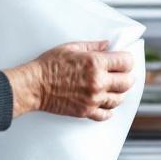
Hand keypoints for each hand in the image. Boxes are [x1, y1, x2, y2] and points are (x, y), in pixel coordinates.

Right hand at [3, 41, 135, 120]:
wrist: (33, 85)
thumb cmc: (49, 64)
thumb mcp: (71, 47)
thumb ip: (93, 46)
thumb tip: (109, 45)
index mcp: (95, 63)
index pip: (126, 62)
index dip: (127, 60)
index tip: (123, 61)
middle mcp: (98, 82)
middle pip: (127, 82)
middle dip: (127, 76)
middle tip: (122, 75)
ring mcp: (93, 99)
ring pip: (119, 99)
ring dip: (119, 93)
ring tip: (113, 89)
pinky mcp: (86, 111)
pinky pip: (106, 114)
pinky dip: (109, 109)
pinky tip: (105, 103)